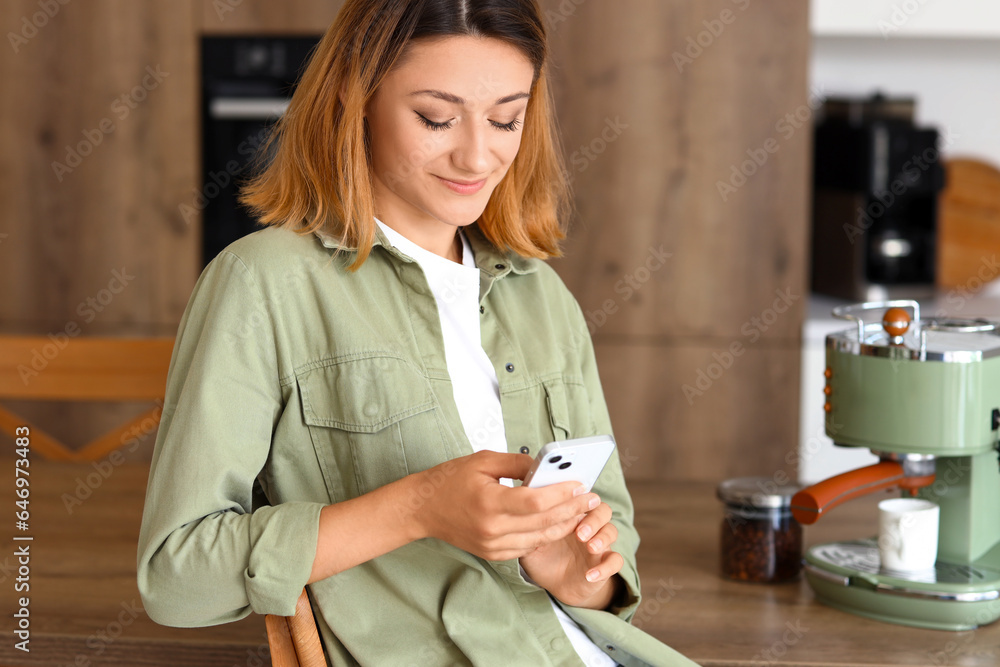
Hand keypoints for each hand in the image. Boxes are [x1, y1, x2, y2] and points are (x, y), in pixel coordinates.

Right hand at [410, 450, 600, 561]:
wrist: (423, 509)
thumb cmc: (450, 480)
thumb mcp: (483, 461)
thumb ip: (517, 463)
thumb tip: (546, 466)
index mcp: (489, 502)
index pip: (536, 501)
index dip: (562, 494)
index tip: (580, 485)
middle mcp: (493, 528)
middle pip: (543, 521)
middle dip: (572, 509)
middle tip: (591, 498)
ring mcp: (493, 545)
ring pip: (540, 538)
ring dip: (564, 524)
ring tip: (581, 510)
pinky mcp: (493, 554)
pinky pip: (528, 546)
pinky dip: (546, 535)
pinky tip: (558, 523)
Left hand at [518, 500, 624, 609]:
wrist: (558, 585)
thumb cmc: (545, 558)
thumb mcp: (532, 543)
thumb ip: (528, 530)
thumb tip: (515, 515)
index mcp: (572, 516)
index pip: (581, 498)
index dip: (578, 500)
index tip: (568, 507)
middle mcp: (588, 526)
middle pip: (602, 510)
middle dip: (593, 519)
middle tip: (579, 532)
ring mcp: (599, 544)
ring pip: (612, 531)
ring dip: (602, 538)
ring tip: (590, 547)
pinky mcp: (605, 564)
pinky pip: (615, 562)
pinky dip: (605, 568)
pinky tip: (590, 575)